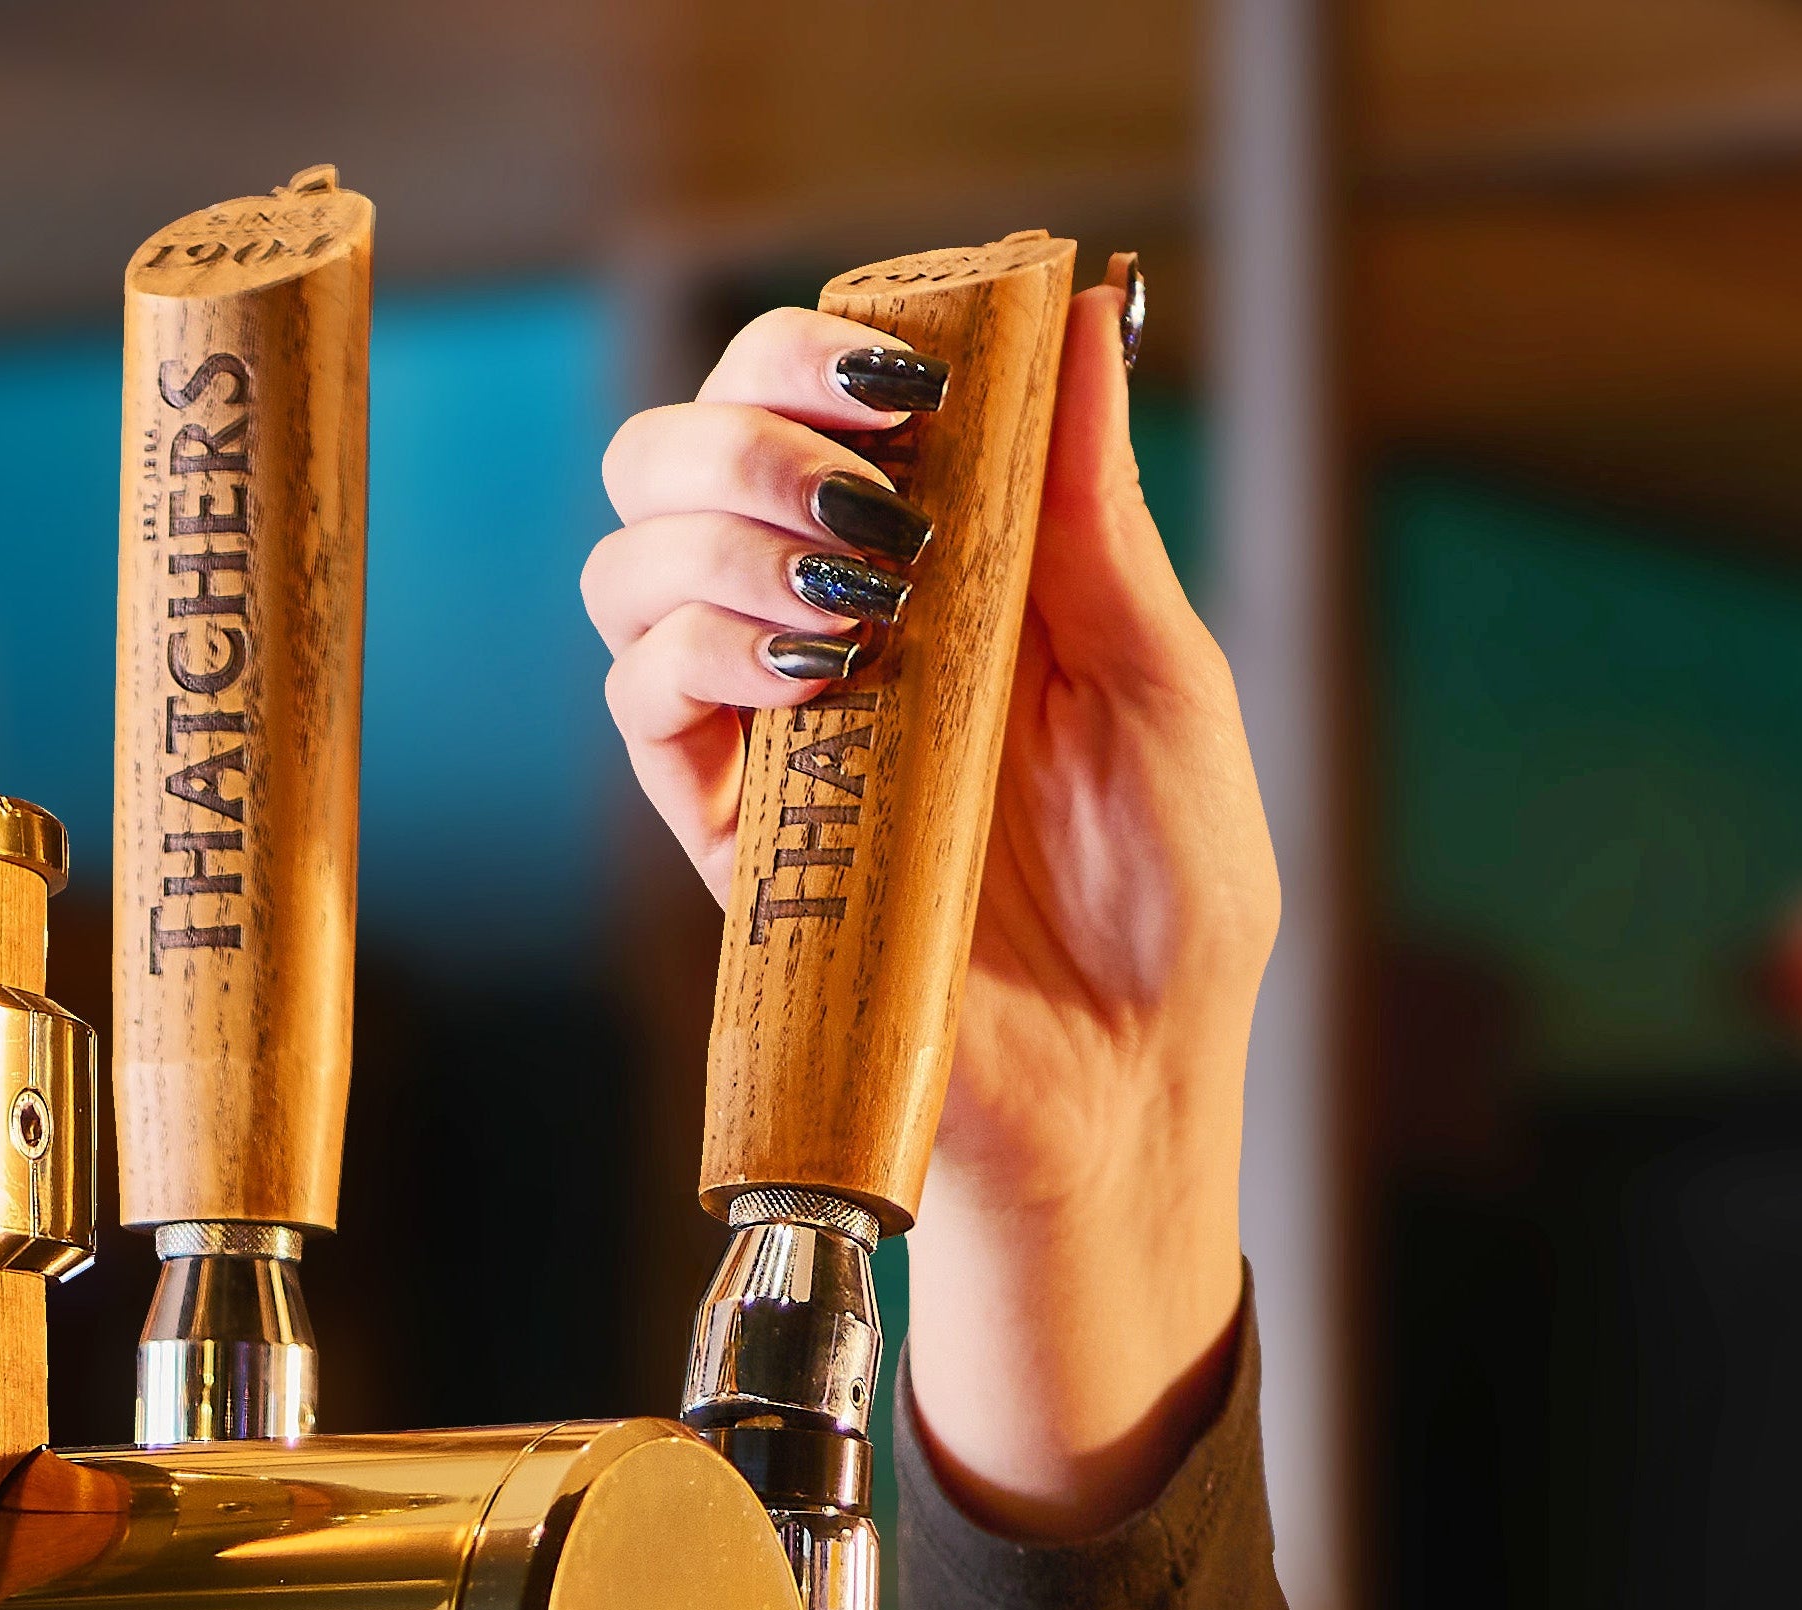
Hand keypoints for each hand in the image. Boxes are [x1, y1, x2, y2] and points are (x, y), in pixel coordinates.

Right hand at [584, 285, 1275, 1535]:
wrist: (1122, 1094)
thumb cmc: (1168, 907)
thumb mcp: (1165, 682)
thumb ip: (1097, 513)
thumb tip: (1076, 322)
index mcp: (941, 568)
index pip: (820, 398)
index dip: (831, 346)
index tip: (913, 371)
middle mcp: (833, 630)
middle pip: (688, 447)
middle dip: (752, 412)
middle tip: (873, 468)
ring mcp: (769, 730)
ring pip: (633, 556)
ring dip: (722, 523)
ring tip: (859, 580)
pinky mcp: (729, 834)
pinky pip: (643, 698)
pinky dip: (704, 646)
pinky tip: (820, 669)